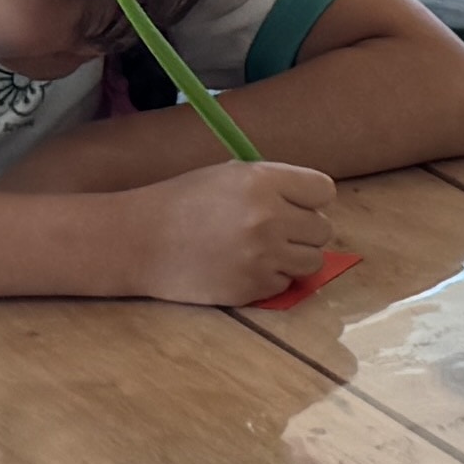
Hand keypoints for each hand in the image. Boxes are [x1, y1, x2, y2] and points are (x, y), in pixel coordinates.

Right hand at [119, 160, 341, 304]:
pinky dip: (271, 277)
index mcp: (262, 181)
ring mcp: (263, 256)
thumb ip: (272, 184)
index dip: (310, 198)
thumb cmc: (181, 202)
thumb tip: (311, 202)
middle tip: (274, 229)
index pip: (324, 190)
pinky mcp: (254, 288)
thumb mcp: (228, 175)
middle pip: (323, 229)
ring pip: (313, 260)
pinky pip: (286, 283)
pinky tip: (243, 266)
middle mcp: (269, 218)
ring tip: (263, 249)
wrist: (139, 241)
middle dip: (303, 229)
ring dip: (294, 256)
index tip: (295, 203)